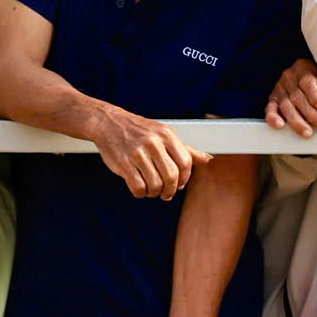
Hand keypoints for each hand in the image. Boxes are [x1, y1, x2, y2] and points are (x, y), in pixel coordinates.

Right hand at [88, 103, 206, 198]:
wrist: (108, 123)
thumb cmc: (140, 131)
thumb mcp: (164, 135)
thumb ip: (186, 149)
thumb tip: (208, 159)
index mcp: (166, 135)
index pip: (185, 163)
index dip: (185, 179)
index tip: (179, 184)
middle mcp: (153, 142)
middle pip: (171, 176)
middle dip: (170, 190)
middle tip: (166, 193)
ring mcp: (137, 153)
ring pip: (155, 184)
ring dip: (155, 193)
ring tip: (151, 189)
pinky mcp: (123, 163)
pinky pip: (138, 187)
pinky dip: (141, 193)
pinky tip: (140, 188)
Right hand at [265, 57, 316, 134]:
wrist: (305, 79)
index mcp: (302, 68)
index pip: (307, 82)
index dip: (315, 96)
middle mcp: (288, 77)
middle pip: (297, 97)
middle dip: (310, 113)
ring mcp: (279, 89)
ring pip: (286, 106)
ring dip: (297, 121)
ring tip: (307, 132)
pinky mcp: (273, 100)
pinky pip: (270, 109)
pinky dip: (273, 117)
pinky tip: (280, 125)